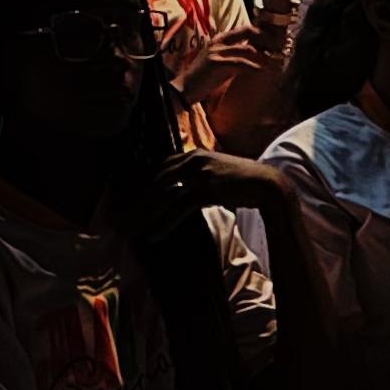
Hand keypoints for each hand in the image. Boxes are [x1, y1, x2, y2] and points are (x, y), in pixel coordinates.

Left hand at [144, 149, 290, 220]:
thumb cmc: (242, 180)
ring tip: (131, 229)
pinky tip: (154, 234)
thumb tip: (182, 187)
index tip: (130, 200)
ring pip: (164, 195)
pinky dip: (164, 223)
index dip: (144, 184)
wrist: (267, 184)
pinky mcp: (207, 190)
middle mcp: (193, 160)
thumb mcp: (216, 172)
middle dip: (137, 200)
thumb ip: (197, 175)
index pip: (160, 168)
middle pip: (156, 180)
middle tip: (122, 217)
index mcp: (194, 154)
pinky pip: (179, 208)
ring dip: (145, 214)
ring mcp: (200, 174)